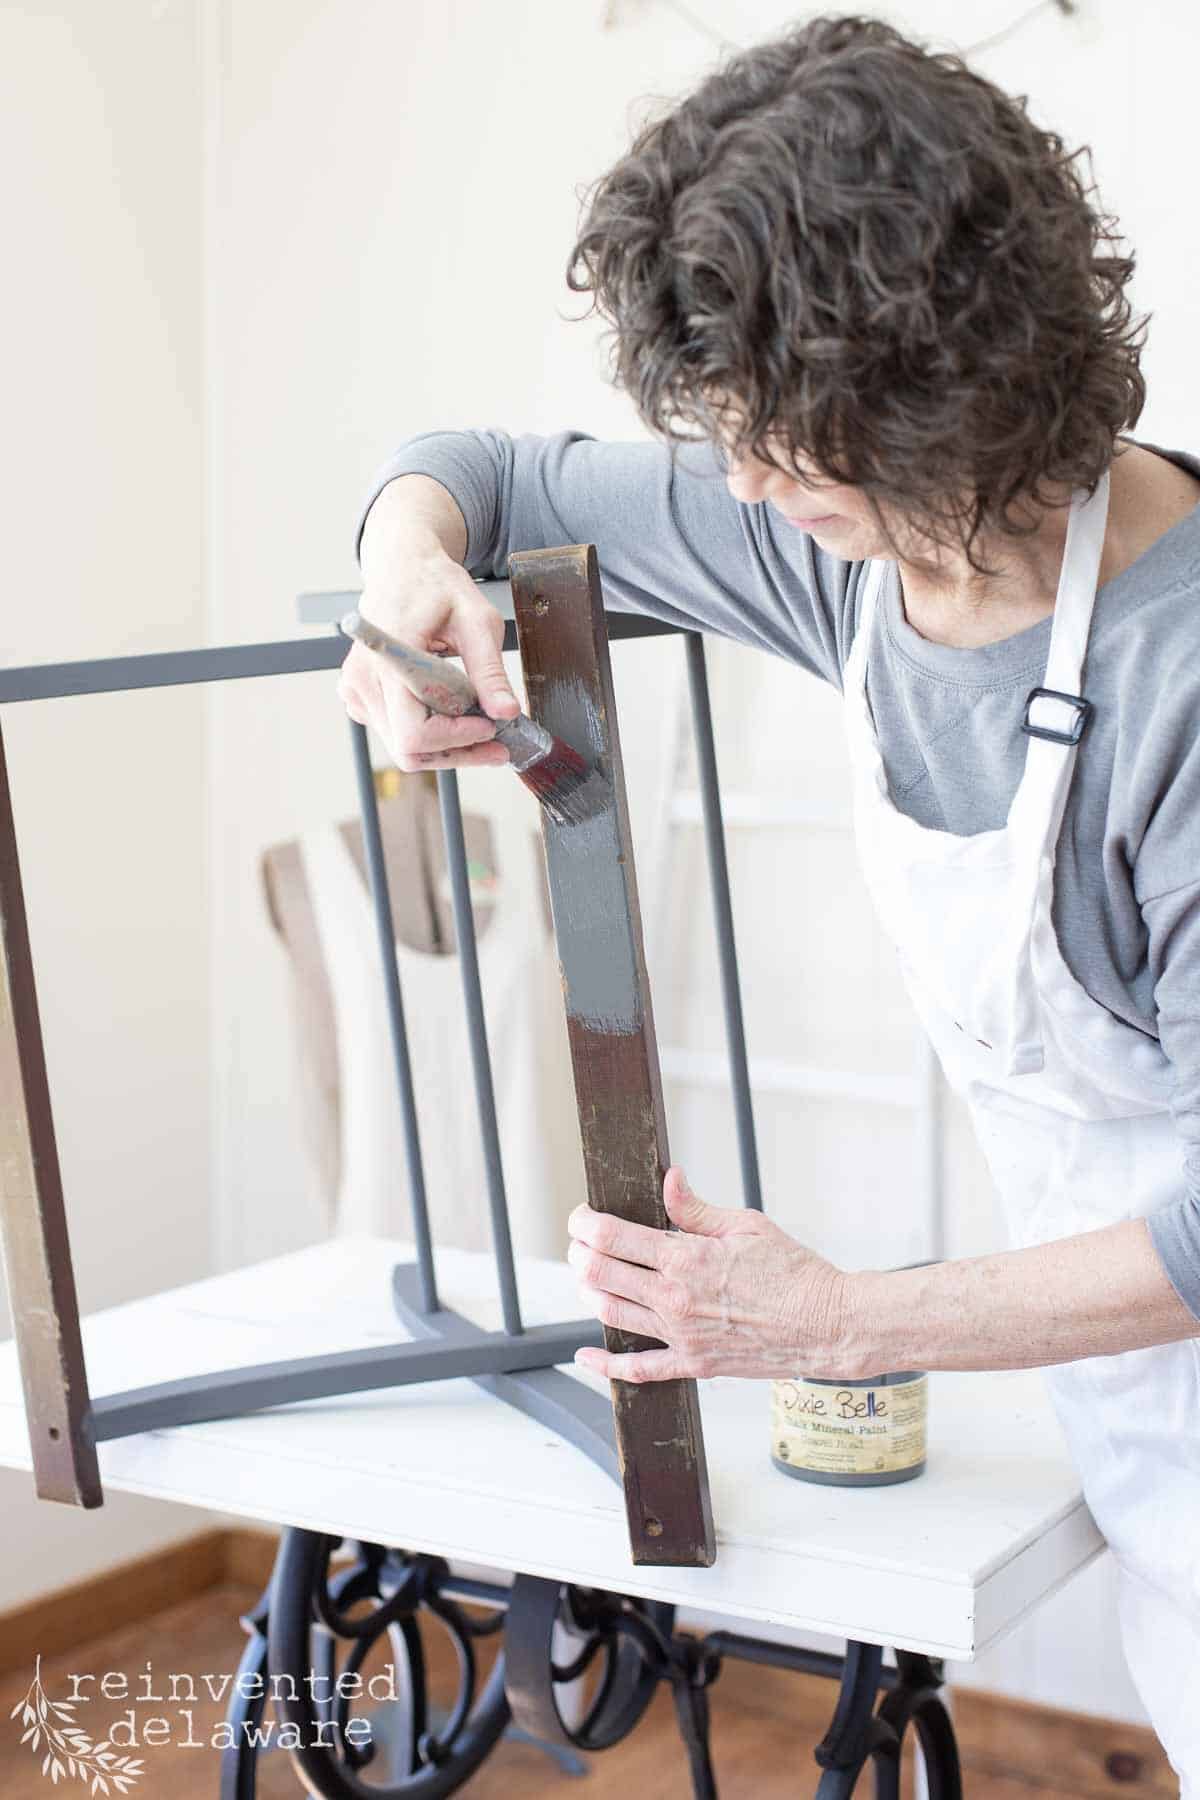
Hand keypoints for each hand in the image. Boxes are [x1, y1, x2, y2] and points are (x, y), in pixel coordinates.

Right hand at [339, 476, 519, 769]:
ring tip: (484, 729)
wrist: (403, 566)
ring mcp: (356, 691)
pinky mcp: (359, 696)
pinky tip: (454, 716)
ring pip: (404, 748)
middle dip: (458, 751)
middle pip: (410, 749)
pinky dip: (430, 735)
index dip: (456, 739)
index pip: (415, 732)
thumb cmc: (438, 586)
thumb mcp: (476, 621)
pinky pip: (395, 733)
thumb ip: (490, 670)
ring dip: (448, 746)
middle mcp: (363, 681)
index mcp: (389, 660)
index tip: (491, 728)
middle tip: (499, 744)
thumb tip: (508, 712)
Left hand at [566, 1167, 850, 1383]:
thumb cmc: (794, 1273)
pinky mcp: (693, 1364)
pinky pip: (638, 1370)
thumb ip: (696, 1208)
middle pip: (599, 1274)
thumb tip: (669, 1180)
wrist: (826, 1325)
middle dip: (579, 1254)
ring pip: (610, 1314)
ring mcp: (681, 1335)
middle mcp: (675, 1298)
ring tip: (589, 1277)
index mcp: (686, 1258)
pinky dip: (606, 1365)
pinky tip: (586, 1357)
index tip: (581, 1217)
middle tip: (580, 1243)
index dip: (584, 1223)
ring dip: (589, 1293)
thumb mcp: (746, 1225)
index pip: (611, 1237)